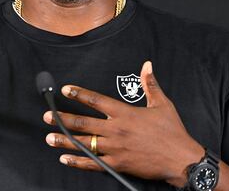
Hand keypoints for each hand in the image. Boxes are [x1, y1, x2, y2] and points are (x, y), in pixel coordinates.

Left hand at [43, 61, 202, 186]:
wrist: (180, 158)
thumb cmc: (172, 131)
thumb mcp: (162, 104)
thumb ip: (150, 85)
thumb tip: (147, 65)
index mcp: (125, 113)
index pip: (97, 100)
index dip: (80, 94)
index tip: (66, 90)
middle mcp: (116, 130)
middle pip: (84, 123)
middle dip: (64, 119)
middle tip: (48, 116)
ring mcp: (115, 148)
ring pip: (85, 143)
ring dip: (65, 140)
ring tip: (49, 138)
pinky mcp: (118, 164)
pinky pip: (93, 163)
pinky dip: (78, 162)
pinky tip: (66, 159)